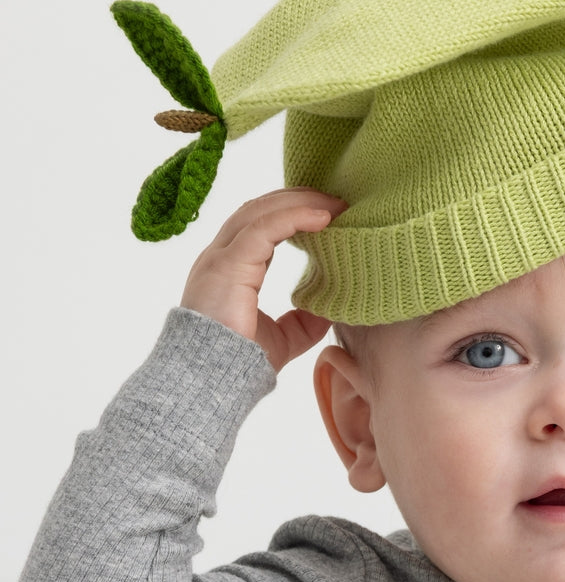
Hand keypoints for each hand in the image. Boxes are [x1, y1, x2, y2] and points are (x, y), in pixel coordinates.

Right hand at [180, 189, 345, 371]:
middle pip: (258, 209)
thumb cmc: (237, 364)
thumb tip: (330, 310)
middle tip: (337, 198)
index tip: (328, 212)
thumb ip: (302, 322)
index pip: (259, 225)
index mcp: (229, 269)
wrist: (209, 383)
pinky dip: (294, 217)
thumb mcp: (281, 338)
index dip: (292, 213)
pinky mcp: (227, 266)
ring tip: (335, 202)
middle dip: (297, 198)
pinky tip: (322, 217)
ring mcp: (219, 259)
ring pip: (259, 212)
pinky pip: (263, 229)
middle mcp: (220, 257)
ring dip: (300, 202)